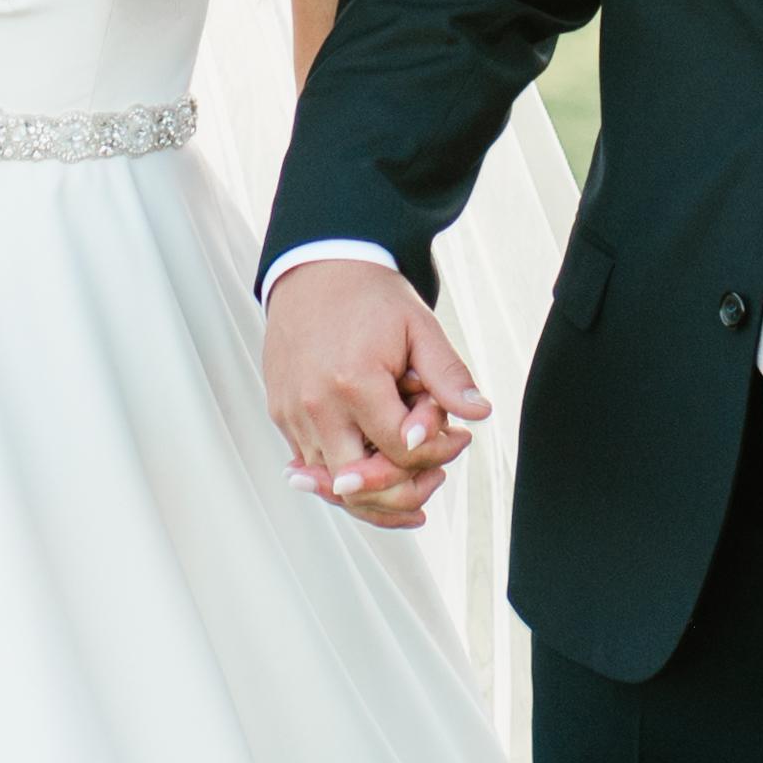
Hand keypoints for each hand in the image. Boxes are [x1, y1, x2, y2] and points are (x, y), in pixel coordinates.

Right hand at [262, 257, 484, 531]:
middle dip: (406, 490)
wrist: (314, 270)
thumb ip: (448, 375)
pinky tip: (376, 472)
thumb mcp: (419, 326)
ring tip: (411, 480)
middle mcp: (316, 406)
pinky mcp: (281, 416)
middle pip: (362, 485)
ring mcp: (293, 414)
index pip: (402, 450)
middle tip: (436, 475)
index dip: (437, 451)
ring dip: (376, 493)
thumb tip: (481, 413)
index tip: (458, 435)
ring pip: (334, 487)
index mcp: (354, 382)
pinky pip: (312, 469)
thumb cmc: (370, 298)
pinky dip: (346, 479)